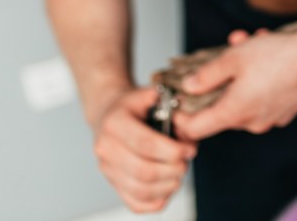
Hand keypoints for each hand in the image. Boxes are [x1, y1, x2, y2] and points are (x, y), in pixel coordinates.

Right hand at [91, 87, 197, 213]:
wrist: (106, 115)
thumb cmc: (129, 106)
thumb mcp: (143, 93)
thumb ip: (162, 96)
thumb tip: (184, 103)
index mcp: (114, 125)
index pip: (146, 144)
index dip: (173, 150)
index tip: (190, 149)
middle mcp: (106, 150)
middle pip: (144, 171)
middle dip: (174, 170)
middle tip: (186, 162)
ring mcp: (108, 170)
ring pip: (141, 190)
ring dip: (168, 186)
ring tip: (180, 173)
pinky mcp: (113, 185)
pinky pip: (135, 204)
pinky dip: (156, 201)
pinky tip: (168, 187)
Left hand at [173, 28, 296, 139]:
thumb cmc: (281, 55)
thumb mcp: (234, 57)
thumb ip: (206, 75)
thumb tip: (188, 86)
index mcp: (235, 113)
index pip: (196, 129)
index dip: (181, 117)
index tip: (177, 102)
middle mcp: (253, 122)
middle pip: (222, 109)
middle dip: (219, 80)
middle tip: (224, 52)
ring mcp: (273, 118)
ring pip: (245, 98)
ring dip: (242, 75)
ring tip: (251, 43)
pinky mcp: (288, 110)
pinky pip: (265, 97)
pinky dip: (261, 80)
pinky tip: (270, 55)